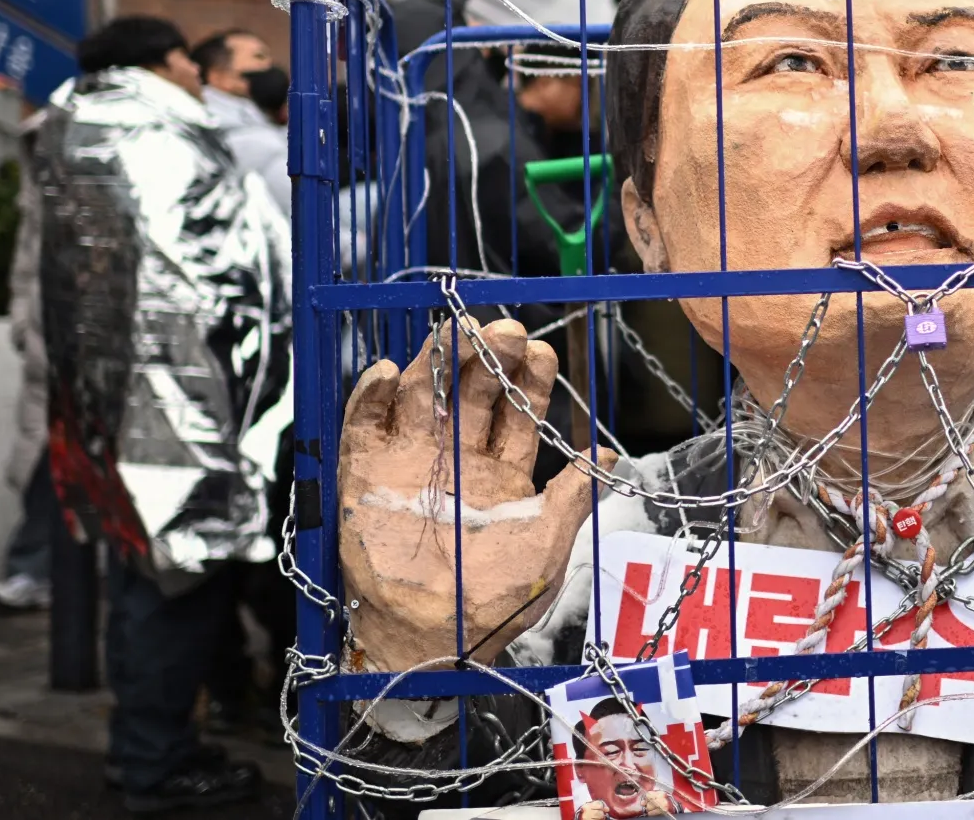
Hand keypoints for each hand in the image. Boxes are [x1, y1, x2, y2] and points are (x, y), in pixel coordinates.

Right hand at [337, 319, 613, 671]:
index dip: (529, 379)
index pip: (517, 410)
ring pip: (422, 395)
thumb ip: (572, 498)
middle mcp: (456, 460)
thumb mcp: (546, 547)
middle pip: (472, 391)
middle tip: (503, 331)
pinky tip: (387, 371)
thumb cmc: (492, 605)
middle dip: (488, 358)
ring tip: (453, 333)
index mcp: (500, 472)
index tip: (541, 352)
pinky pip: (362, 425)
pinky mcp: (364, 476)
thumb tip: (610, 455)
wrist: (432, 642)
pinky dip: (371, 395)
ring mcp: (409, 463)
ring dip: (436, 361)